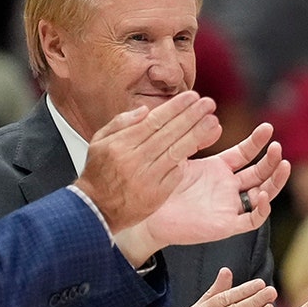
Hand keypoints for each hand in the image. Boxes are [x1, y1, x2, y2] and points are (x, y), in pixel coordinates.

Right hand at [76, 91, 220, 231]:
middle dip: (192, 116)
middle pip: (169, 133)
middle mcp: (135, 159)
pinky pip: (176, 173)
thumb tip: (144, 110)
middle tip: (208, 104)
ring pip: (176, 151)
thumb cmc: (99, 174)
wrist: (95, 209)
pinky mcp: (156, 194)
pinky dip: (186, 159)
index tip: (191, 97)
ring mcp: (147, 177)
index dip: (175, 108)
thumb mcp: (99, 142)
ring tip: (212, 121)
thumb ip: (121, 122)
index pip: (154, 120)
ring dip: (197, 134)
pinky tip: (200, 145)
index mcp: (121, 144)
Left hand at [117, 123, 290, 261]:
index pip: (245, 153)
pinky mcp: (227, 225)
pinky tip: (263, 194)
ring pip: (264, 194)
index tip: (267, 128)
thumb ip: (194, 139)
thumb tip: (212, 118)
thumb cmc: (160, 187)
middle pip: (260, 173)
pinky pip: (252, 219)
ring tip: (284, 165)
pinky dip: (261, 208)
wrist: (148, 217)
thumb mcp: (178, 156)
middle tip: (277, 147)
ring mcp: (230, 206)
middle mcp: (228, 187)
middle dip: (271, 159)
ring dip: (276, 180)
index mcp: (219, 169)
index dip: (257, 141)